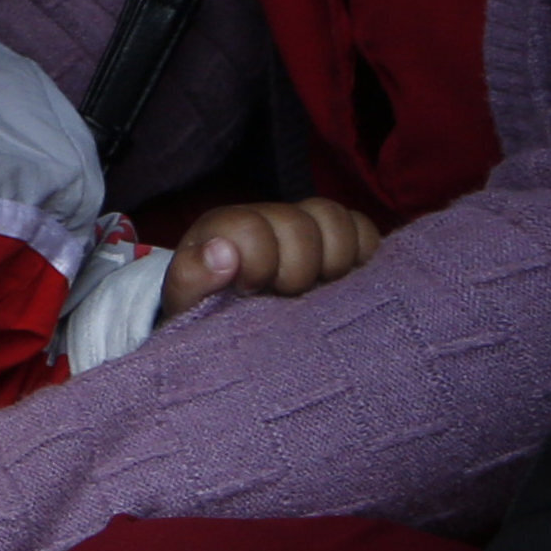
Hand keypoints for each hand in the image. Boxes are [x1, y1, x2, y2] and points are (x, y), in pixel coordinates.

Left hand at [167, 195, 382, 302]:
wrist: (232, 331)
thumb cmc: (205, 317)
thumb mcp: (187, 305)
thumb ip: (191, 277)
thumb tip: (222, 252)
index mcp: (224, 229)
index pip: (252, 226)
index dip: (258, 261)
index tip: (249, 291)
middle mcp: (265, 220)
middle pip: (299, 222)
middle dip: (296, 268)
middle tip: (285, 296)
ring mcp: (304, 230)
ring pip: (333, 218)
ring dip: (332, 261)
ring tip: (316, 292)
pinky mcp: (338, 246)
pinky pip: (364, 232)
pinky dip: (362, 256)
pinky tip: (342, 285)